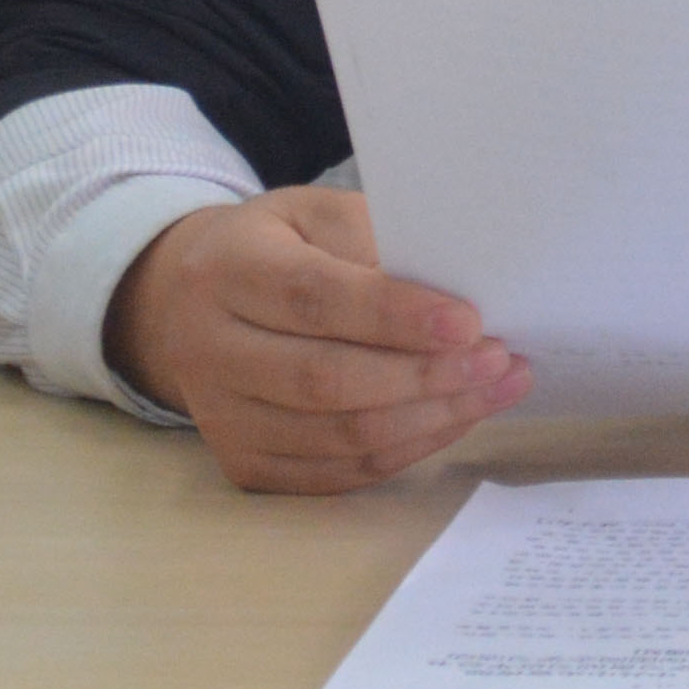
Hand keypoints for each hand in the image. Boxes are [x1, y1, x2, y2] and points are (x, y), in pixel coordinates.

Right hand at [102, 186, 528, 493]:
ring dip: (430, 418)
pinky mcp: (244, 464)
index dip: (394, 316)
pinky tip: (453, 418)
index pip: (313, 300)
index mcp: (227, 271)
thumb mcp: (316, 215)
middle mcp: (209, 350)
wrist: (189, 302)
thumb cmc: (278, 248)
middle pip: (324, 380)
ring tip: (496, 388)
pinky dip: (406, 449)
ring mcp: (222, 417)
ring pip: (338, 436)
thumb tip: (456, 293)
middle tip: (498, 359)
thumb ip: (376, 243)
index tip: (470, 322)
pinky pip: (338, 473)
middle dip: (424, 375)